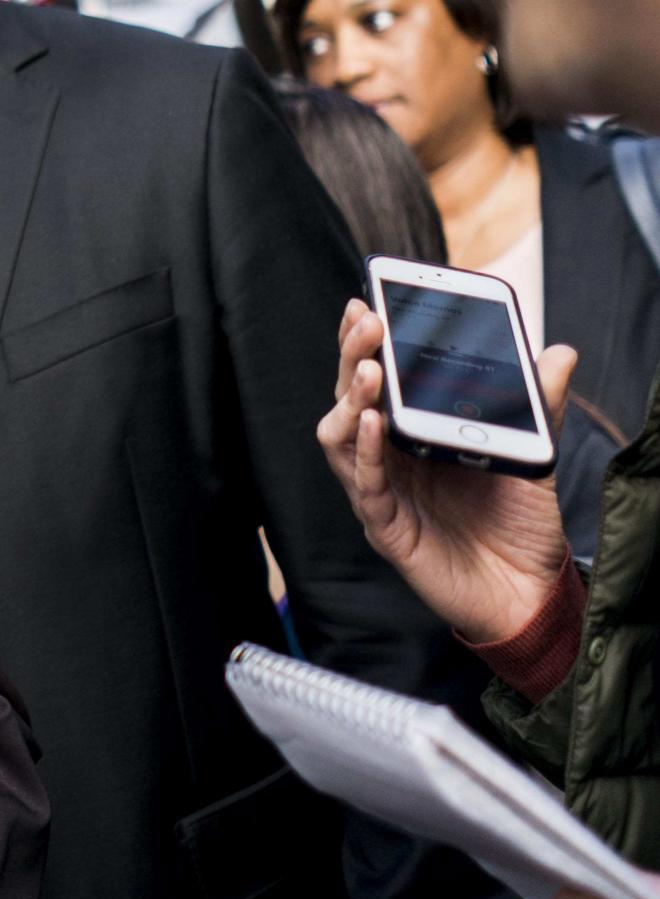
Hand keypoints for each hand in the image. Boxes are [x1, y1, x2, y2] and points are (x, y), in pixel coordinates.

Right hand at [313, 298, 573, 642]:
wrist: (530, 595)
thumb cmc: (519, 528)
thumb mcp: (532, 456)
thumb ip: (537, 406)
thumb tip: (559, 354)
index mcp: (413, 437)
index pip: (377, 382)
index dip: (363, 344)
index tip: (366, 303)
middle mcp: (389, 460)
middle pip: (350, 399)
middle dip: (351, 357)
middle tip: (365, 322)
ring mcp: (383, 493)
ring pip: (340, 439)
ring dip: (349, 400)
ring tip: (370, 370)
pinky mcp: (387, 528)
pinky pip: (364, 486)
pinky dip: (364, 452)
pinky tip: (372, 424)